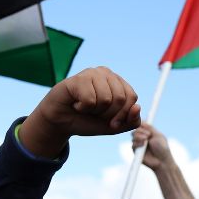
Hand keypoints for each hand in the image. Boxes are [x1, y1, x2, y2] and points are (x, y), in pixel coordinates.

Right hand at [22, 67, 139, 157]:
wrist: (60, 122)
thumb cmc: (87, 120)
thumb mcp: (113, 126)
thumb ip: (131, 121)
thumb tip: (137, 107)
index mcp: (118, 82)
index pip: (132, 98)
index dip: (122, 115)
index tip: (110, 123)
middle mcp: (106, 73)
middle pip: (120, 99)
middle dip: (107, 114)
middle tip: (94, 113)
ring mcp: (92, 73)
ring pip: (106, 99)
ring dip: (93, 111)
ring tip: (84, 106)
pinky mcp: (78, 78)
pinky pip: (90, 100)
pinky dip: (82, 108)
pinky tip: (75, 103)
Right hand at [132, 122, 172, 170]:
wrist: (162, 161)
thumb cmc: (163, 148)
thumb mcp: (158, 135)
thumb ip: (150, 128)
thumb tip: (142, 120)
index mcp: (148, 133)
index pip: (141, 125)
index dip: (140, 123)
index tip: (143, 124)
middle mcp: (143, 138)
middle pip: (135, 129)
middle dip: (141, 130)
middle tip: (148, 135)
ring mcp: (139, 144)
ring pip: (133, 136)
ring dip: (139, 136)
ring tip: (147, 140)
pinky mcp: (136, 151)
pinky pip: (133, 144)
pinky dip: (138, 143)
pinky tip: (143, 145)